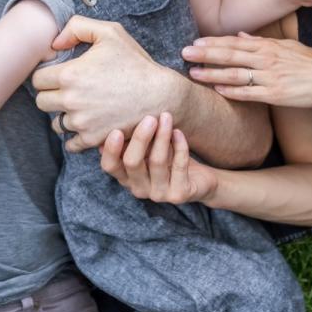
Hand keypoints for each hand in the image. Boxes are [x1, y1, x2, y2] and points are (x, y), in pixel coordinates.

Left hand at [32, 16, 182, 151]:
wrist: (160, 95)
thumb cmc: (135, 63)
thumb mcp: (110, 33)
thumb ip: (77, 27)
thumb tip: (54, 43)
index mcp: (70, 74)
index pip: (37, 79)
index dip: (48, 75)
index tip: (61, 74)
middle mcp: (71, 100)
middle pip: (42, 102)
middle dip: (52, 95)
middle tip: (70, 90)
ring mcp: (81, 122)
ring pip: (56, 123)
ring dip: (64, 115)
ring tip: (82, 106)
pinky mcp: (93, 139)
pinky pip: (70, 143)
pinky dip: (75, 136)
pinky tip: (88, 123)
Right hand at [100, 112, 218, 204]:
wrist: (201, 182)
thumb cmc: (170, 160)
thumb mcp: (150, 149)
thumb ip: (135, 141)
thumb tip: (114, 122)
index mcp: (127, 177)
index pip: (110, 166)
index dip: (111, 150)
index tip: (117, 131)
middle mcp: (139, 188)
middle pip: (132, 163)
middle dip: (140, 138)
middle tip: (150, 118)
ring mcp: (159, 194)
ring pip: (157, 162)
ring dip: (162, 136)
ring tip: (166, 117)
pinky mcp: (179, 194)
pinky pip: (179, 166)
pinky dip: (179, 146)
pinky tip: (179, 132)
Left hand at [182, 33, 311, 106]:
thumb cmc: (311, 61)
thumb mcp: (286, 46)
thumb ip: (262, 41)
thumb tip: (240, 35)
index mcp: (268, 46)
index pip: (235, 42)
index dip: (213, 42)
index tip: (194, 41)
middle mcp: (267, 59)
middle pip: (230, 55)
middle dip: (205, 54)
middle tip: (183, 52)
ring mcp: (271, 77)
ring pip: (236, 74)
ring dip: (212, 73)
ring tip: (193, 73)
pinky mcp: (277, 94)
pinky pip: (250, 93)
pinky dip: (232, 91)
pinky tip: (217, 90)